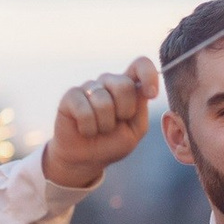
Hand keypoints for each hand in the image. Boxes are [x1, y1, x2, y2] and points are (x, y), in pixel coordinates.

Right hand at [44, 58, 160, 188]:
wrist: (86, 159)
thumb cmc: (112, 143)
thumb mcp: (135, 130)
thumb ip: (141, 110)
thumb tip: (143, 90)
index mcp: (129, 88)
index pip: (140, 64)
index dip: (148, 75)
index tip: (151, 94)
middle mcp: (109, 83)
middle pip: (124, 84)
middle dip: (124, 111)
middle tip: (116, 123)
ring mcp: (89, 87)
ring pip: (103, 100)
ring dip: (104, 125)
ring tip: (99, 129)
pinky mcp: (71, 96)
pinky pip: (84, 109)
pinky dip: (88, 127)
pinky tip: (85, 130)